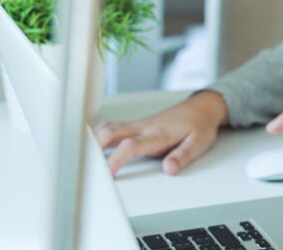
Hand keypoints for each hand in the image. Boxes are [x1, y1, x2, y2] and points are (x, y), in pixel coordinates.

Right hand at [95, 90, 227, 175]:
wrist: (202, 108)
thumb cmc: (199, 125)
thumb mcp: (199, 143)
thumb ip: (183, 156)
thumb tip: (169, 169)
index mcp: (158, 133)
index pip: (131, 145)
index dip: (117, 159)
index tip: (108, 173)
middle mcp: (143, 127)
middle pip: (111, 132)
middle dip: (94, 147)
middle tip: (84, 165)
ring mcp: (137, 124)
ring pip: (108, 127)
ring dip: (93, 139)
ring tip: (80, 157)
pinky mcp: (135, 125)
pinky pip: (111, 127)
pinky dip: (97, 134)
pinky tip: (89, 144)